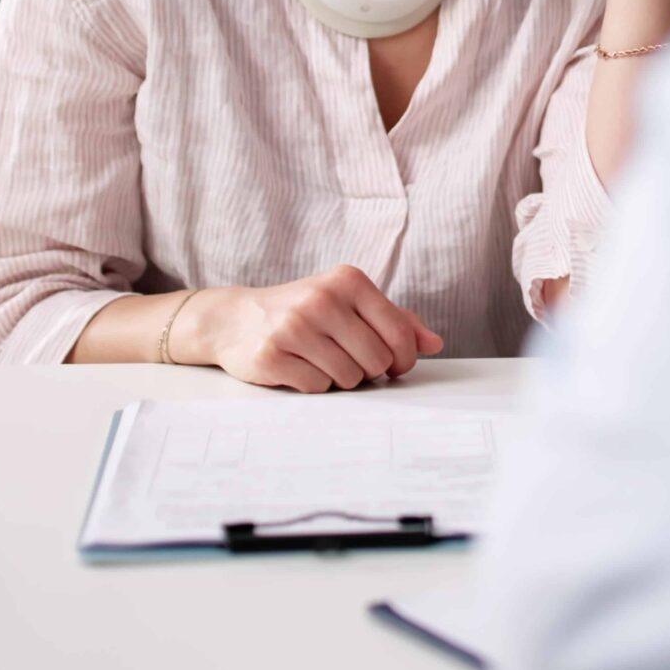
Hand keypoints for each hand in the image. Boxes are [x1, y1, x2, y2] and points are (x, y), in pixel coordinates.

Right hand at [191, 265, 444, 391]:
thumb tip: (435, 343)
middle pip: (377, 361)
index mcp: (347, 281)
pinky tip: (299, 367)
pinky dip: (314, 386)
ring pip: (349, 378)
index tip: (394, 366)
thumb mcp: (348, 304)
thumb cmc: (302, 312)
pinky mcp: (271, 355)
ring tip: (321, 361)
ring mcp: (294, 326)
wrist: (234, 319)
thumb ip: (394, 320)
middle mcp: (321, 298)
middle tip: (349, 361)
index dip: (404, 359)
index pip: (400, 333)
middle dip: (369, 371)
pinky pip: (317, 388)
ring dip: (341, 379)